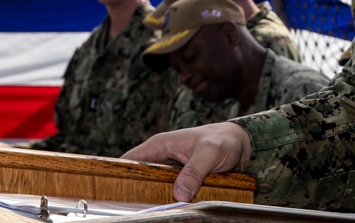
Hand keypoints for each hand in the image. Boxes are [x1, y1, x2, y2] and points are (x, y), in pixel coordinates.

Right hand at [122, 122, 251, 202]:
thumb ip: (194, 171)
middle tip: (135, 213)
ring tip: (150, 214)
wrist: (241, 144)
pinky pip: (168, 195)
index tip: (113, 197)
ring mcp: (170, 172)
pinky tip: (169, 213)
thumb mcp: (209, 152)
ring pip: (153, 191)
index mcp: (159, 146)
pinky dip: (168, 204)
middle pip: (138, 181)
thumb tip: (179, 195)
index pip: (128, 161)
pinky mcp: (180, 182)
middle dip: (136, 196)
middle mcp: (161, 159)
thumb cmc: (223, 140)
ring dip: (154, 202)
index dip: (118, 177)